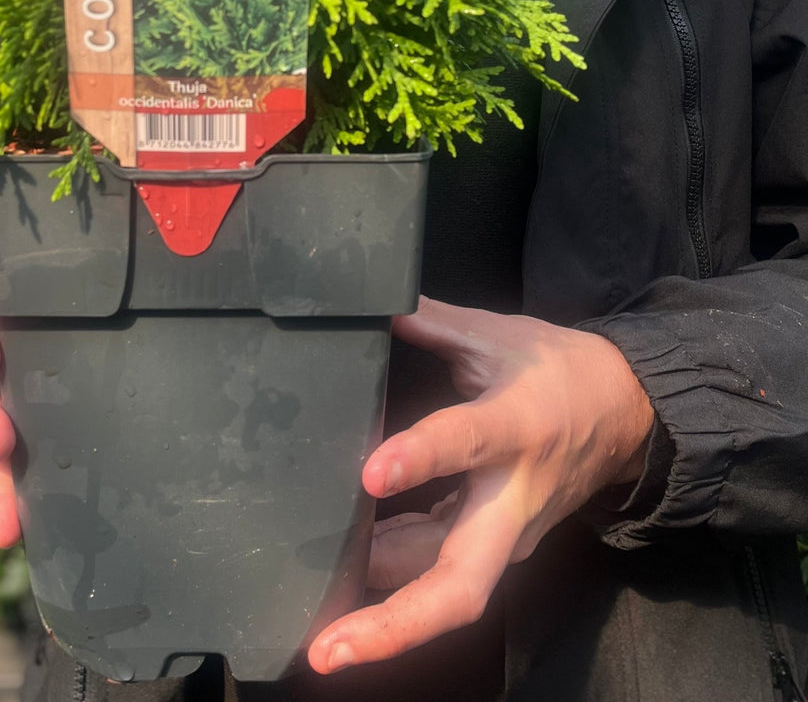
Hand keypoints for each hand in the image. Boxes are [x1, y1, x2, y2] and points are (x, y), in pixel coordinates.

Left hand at [307, 296, 653, 673]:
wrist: (629, 414)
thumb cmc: (558, 369)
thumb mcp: (498, 333)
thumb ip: (430, 320)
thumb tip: (370, 298)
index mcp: (516, 426)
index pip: (465, 443)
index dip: (419, 458)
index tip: (370, 473)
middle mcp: (511, 497)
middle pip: (461, 581)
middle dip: (396, 623)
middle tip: (331, 650)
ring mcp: (508, 534)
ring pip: (447, 590)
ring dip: (383, 616)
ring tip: (318, 639)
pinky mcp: (500, 547)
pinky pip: (441, 574)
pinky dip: (392, 582)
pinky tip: (343, 586)